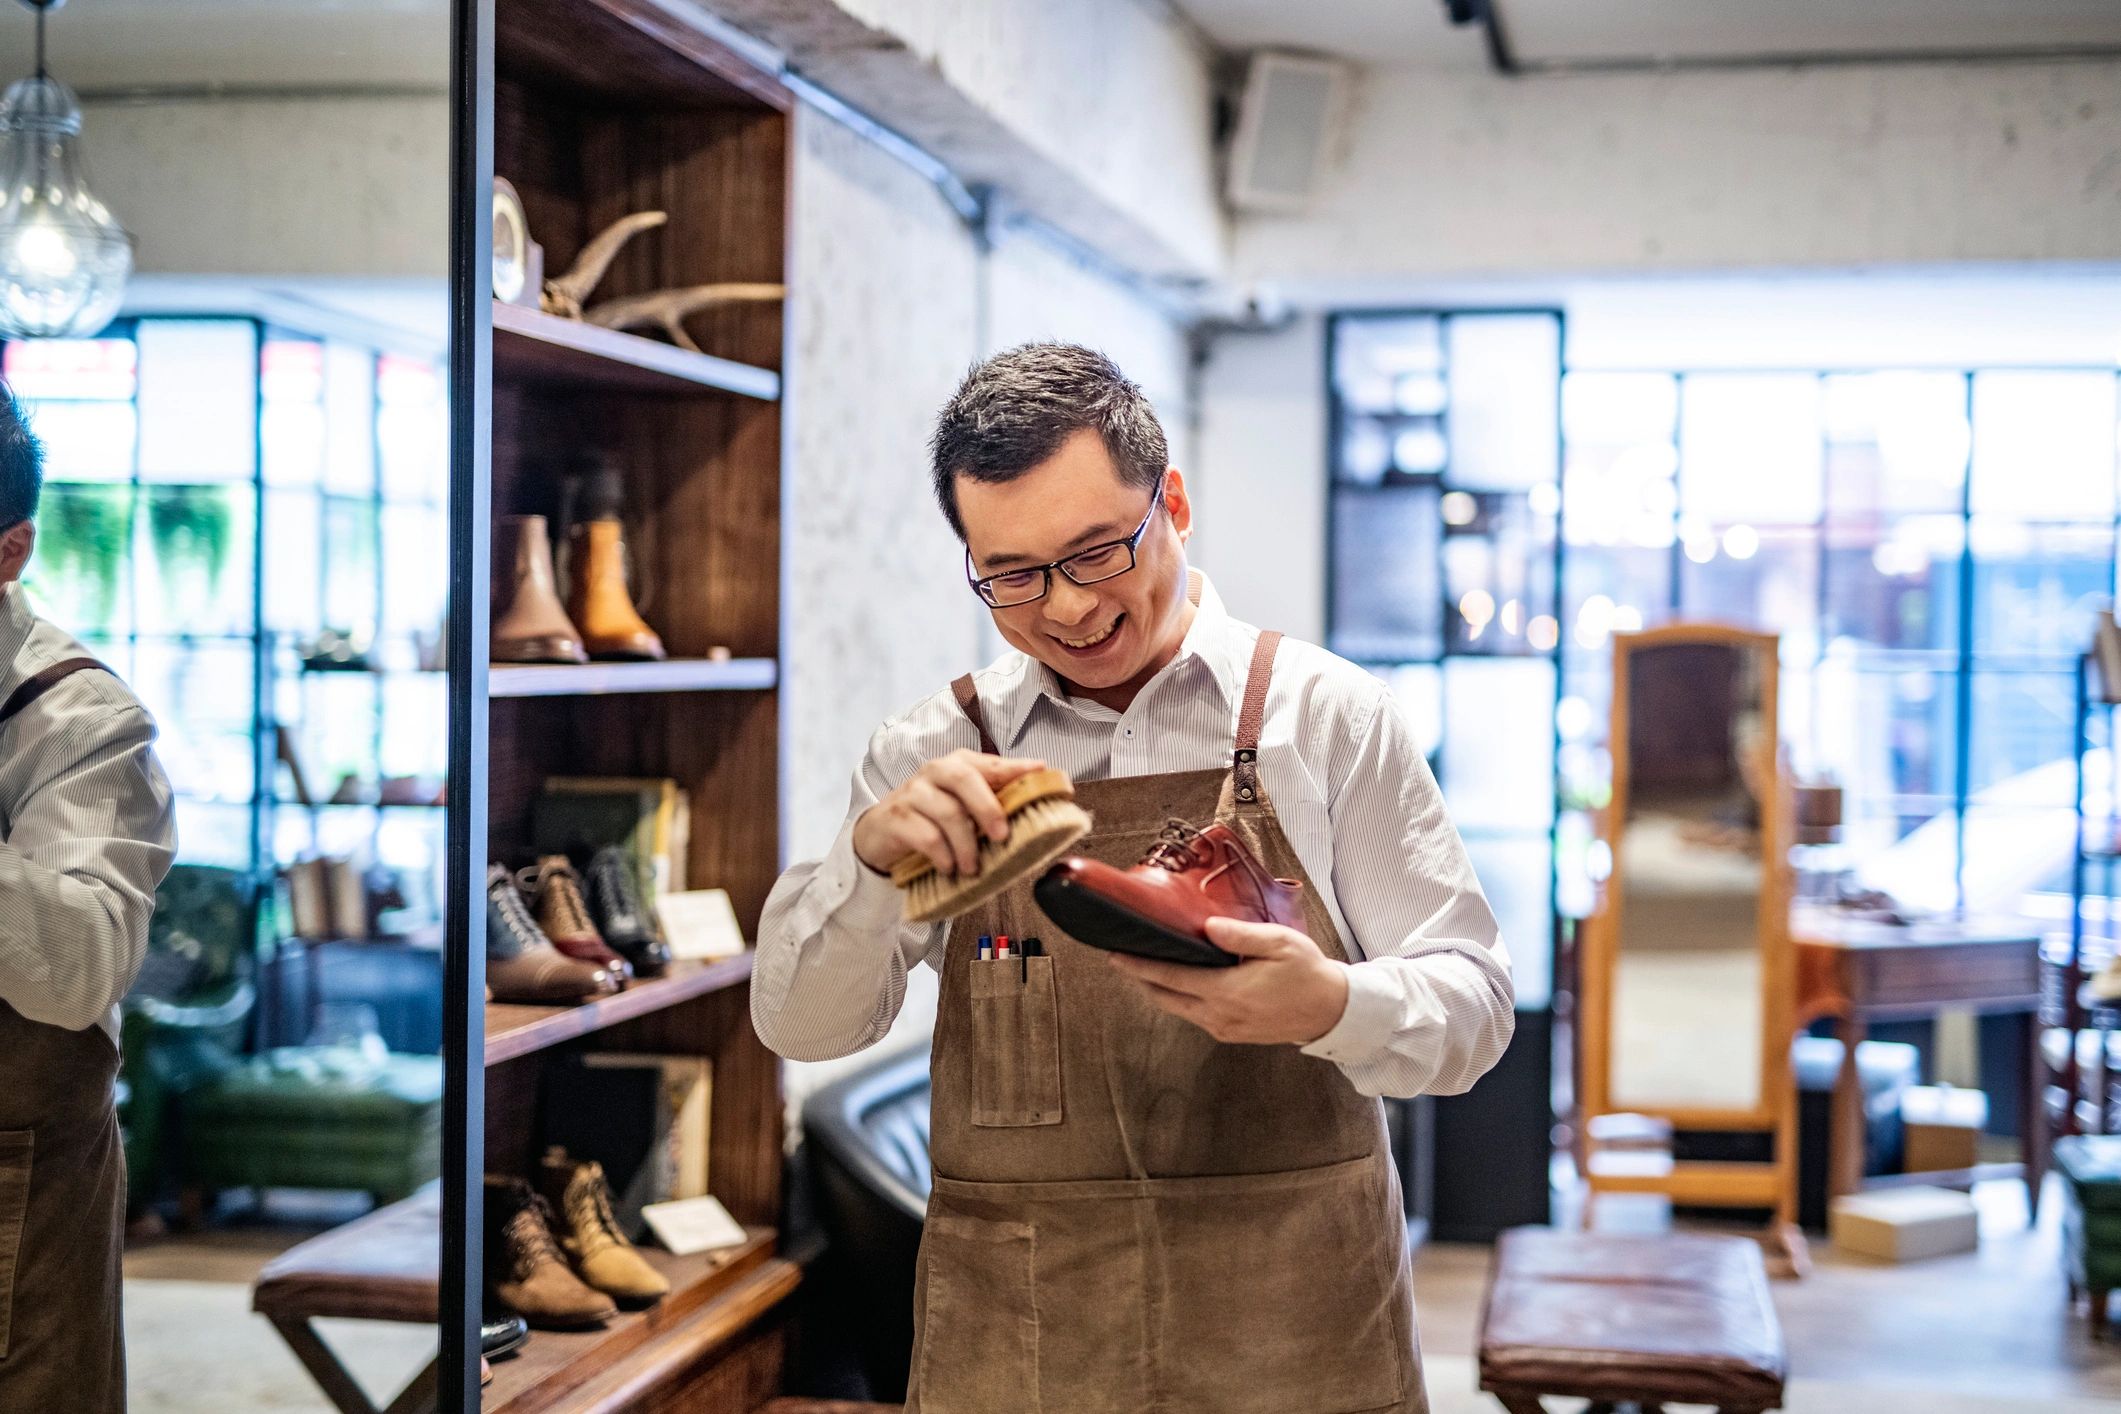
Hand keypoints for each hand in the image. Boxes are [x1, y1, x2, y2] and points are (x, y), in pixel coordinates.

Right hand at [852, 749, 1047, 878]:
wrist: (880, 833)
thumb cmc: (931, 818)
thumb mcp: (962, 806)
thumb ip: (992, 802)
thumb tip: (1037, 811)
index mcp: (958, 765)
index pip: (991, 763)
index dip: (1017, 768)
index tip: (1042, 773)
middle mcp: (935, 772)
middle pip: (964, 779)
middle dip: (988, 808)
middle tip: (1002, 837)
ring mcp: (912, 793)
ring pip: (948, 812)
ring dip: (966, 845)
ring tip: (973, 867)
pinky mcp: (896, 818)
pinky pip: (927, 836)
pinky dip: (943, 856)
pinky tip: (949, 868)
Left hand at [1106, 916, 1348, 1045]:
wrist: (1331, 1010)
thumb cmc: (1306, 972)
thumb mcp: (1278, 944)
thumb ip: (1240, 936)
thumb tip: (1206, 928)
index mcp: (1227, 992)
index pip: (1171, 977)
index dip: (1140, 967)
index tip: (1116, 955)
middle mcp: (1219, 1015)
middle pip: (1165, 998)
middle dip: (1140, 979)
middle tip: (1120, 958)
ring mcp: (1224, 1028)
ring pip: (1178, 1009)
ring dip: (1157, 990)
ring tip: (1142, 967)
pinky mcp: (1231, 1034)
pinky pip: (1195, 1016)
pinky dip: (1179, 999)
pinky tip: (1177, 983)